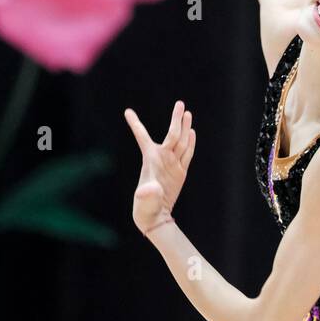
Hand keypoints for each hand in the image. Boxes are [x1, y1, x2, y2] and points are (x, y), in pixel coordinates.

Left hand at [124, 101, 195, 233]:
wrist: (156, 217)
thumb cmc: (145, 208)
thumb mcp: (144, 201)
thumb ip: (147, 193)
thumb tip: (150, 188)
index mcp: (150, 160)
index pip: (142, 137)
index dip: (135, 124)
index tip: (127, 112)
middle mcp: (162, 158)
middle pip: (172, 135)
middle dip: (175, 120)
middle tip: (180, 103)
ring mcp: (172, 164)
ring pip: (181, 141)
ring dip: (185, 127)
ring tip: (187, 112)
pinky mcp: (181, 171)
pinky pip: (187, 154)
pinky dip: (191, 142)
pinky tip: (192, 132)